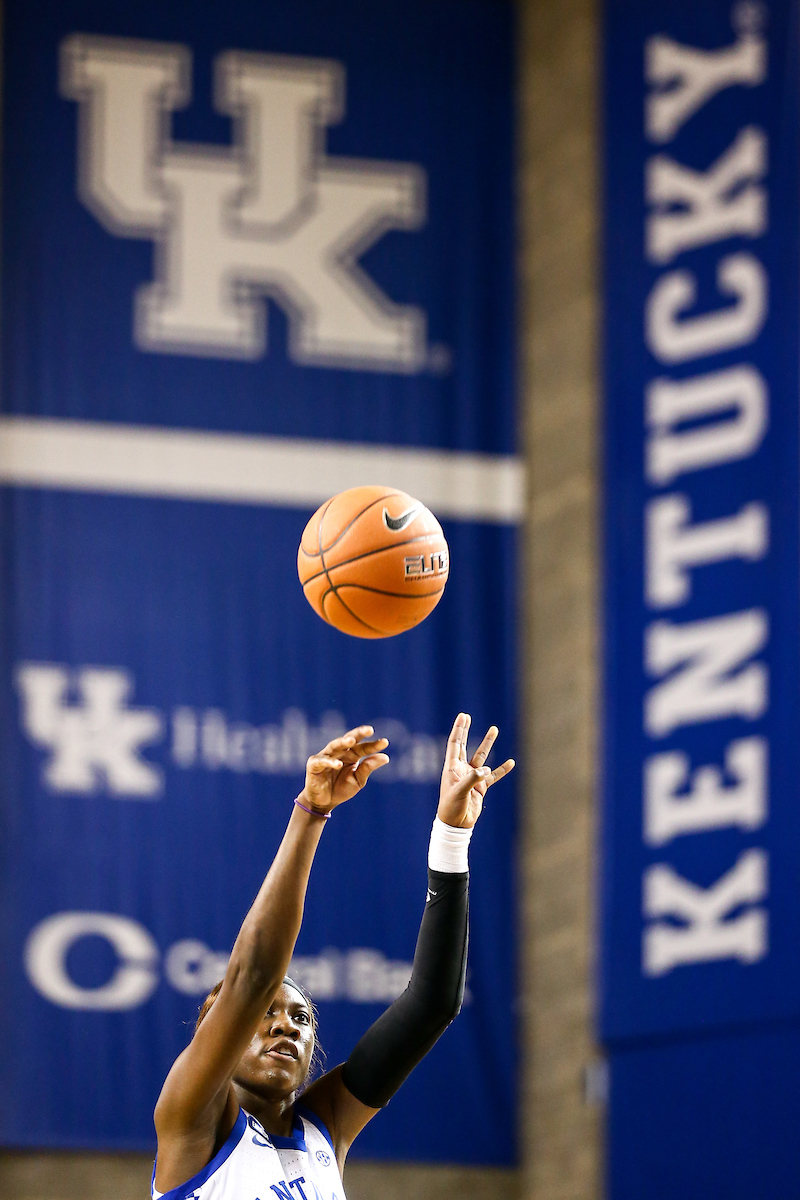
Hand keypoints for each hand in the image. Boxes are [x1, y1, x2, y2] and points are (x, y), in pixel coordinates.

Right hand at [298, 725, 389, 814]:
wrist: (324, 803)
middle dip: (358, 733)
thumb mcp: (358, 780)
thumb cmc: (341, 788)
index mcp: (352, 755)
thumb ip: (368, 768)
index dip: (373, 744)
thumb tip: (385, 757)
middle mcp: (339, 752)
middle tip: (369, 730)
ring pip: (334, 745)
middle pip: (349, 739)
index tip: (385, 742)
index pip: (363, 747)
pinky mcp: (314, 764)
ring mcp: (326, 756)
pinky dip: (330, 761)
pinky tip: (338, 764)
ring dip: (342, 742)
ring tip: (352, 740)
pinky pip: (322, 761)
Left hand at [437, 713, 514, 828]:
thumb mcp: (460, 792)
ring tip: (494, 729)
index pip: (455, 744)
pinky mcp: (481, 787)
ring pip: (481, 757)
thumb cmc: (452, 807)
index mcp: (452, 768)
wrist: (456, 825)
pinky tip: (510, 762)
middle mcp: (461, 769)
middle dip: (466, 731)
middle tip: (468, 716)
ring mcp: (472, 777)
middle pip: (464, 745)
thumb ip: (472, 780)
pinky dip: (502, 769)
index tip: (464, 716)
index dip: (459, 729)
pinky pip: (493, 775)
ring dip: (487, 743)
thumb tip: (485, 770)